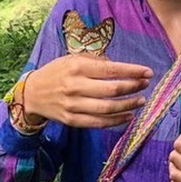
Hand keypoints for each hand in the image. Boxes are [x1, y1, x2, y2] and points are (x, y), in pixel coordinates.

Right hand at [22, 54, 152, 127]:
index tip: (148, 72)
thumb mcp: (72, 58)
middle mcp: (75, 86)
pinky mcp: (72, 120)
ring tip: (140, 100)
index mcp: (77, 67)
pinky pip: (98, 122)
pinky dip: (116, 121)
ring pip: (108, 108)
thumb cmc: (57, 72)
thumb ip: (96, 61)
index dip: (132, 71)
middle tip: (145, 85)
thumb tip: (119, 67)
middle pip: (112, 89)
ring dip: (128, 105)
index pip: (111, 69)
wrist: (32, 94)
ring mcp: (73, 105)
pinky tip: (128, 116)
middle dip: (134, 87)